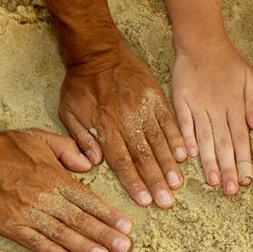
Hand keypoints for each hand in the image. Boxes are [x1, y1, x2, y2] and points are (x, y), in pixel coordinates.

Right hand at [0, 128, 132, 251]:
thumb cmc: (4, 147)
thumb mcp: (39, 138)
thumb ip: (68, 149)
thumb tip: (90, 164)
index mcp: (55, 177)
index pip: (88, 199)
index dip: (108, 214)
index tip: (126, 228)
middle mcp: (44, 196)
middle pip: (79, 218)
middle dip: (104, 234)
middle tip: (124, 248)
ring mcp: (26, 212)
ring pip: (61, 232)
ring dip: (83, 247)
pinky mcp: (9, 225)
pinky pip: (33, 241)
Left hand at [60, 44, 186, 208]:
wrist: (97, 49)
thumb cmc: (80, 84)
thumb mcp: (68, 111)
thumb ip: (80, 139)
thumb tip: (93, 163)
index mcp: (105, 127)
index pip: (121, 161)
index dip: (134, 182)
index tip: (145, 201)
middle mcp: (126, 120)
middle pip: (143, 156)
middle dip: (156, 181)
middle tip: (167, 202)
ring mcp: (143, 109)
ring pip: (158, 142)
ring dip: (168, 165)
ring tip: (177, 184)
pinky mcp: (155, 97)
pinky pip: (168, 121)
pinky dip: (177, 139)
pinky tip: (184, 156)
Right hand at [171, 39, 252, 195]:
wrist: (200, 40)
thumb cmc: (228, 59)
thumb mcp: (249, 77)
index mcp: (235, 105)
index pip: (241, 138)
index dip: (244, 160)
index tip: (247, 180)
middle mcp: (217, 108)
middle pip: (224, 143)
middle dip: (228, 168)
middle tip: (231, 190)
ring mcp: (198, 106)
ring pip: (205, 138)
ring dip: (209, 161)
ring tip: (212, 181)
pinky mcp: (181, 102)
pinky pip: (184, 124)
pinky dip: (186, 139)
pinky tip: (189, 157)